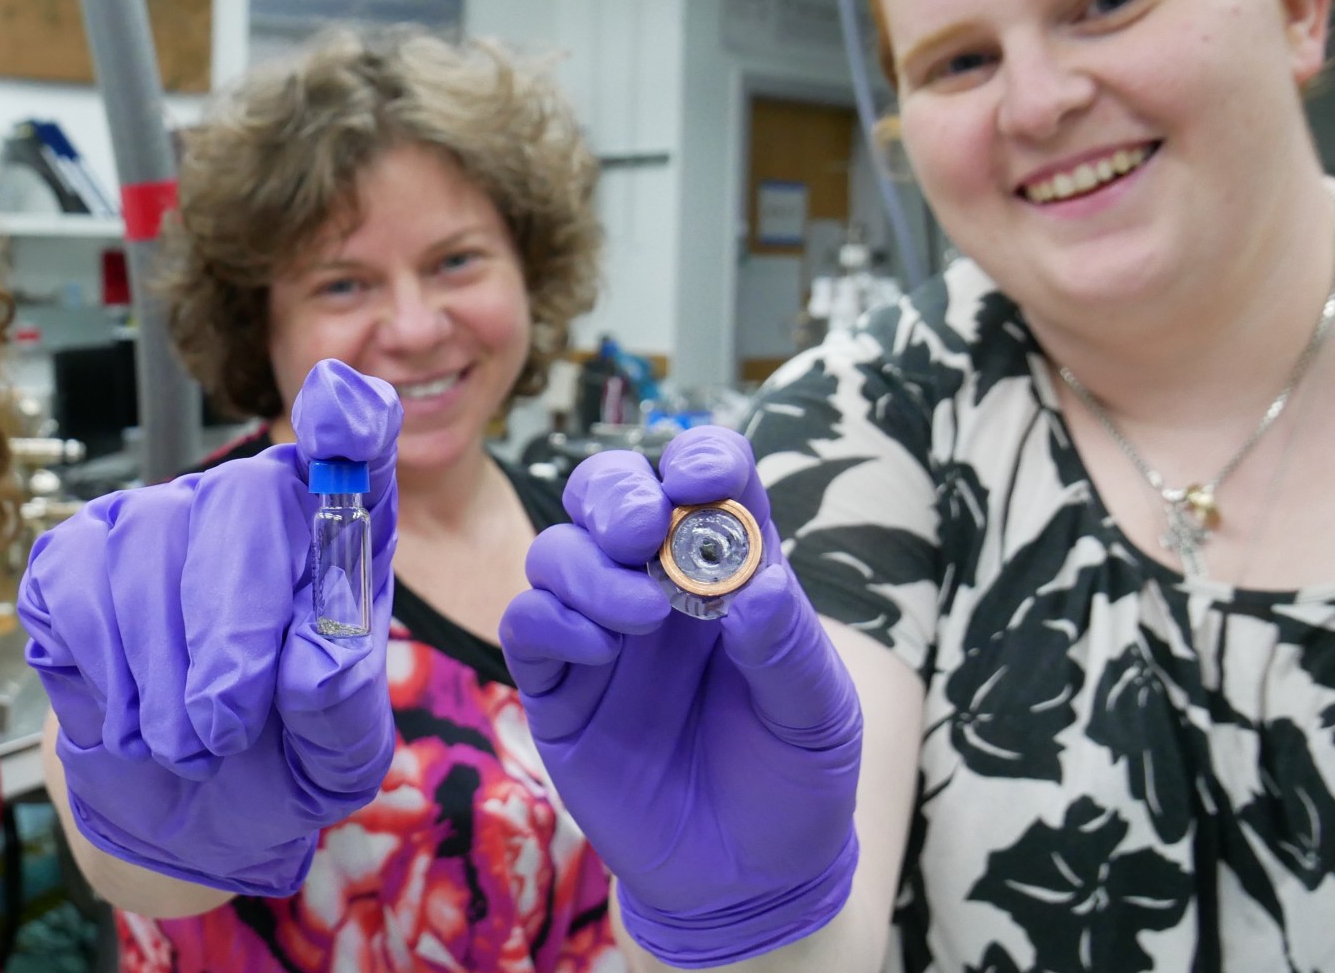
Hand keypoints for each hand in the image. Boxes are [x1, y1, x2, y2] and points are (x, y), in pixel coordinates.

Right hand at [18, 359, 401, 896]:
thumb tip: (313, 661)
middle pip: (242, 502)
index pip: (357, 457)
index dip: (350, 425)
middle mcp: (249, 507)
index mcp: (339, 539)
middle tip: (225, 732)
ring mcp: (158, 518)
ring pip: (151, 549)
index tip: (348, 411)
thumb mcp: (335, 759)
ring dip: (163, 676)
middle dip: (230, 633)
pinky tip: (129, 719)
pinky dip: (104, 668)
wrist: (181, 814)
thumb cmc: (277, 762)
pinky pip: (78, 581)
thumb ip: (341, 710)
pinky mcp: (77, 553)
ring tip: (185, 748)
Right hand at [499, 427, 860, 967]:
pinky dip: (550, 620)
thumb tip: (754, 583)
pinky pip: (525, 626)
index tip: (704, 477)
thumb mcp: (816, 715)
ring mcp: (601, 635)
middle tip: (642, 530)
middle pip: (610, 494)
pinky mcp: (557, 688)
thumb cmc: (792, 779)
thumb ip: (788, 647)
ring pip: (557, 551)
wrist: (747, 880)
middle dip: (616, 493)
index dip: (701, 460)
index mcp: (732, 569)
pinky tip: (598, 649)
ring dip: (588, 565)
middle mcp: (658, 585)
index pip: (709, 479)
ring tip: (640, 616)